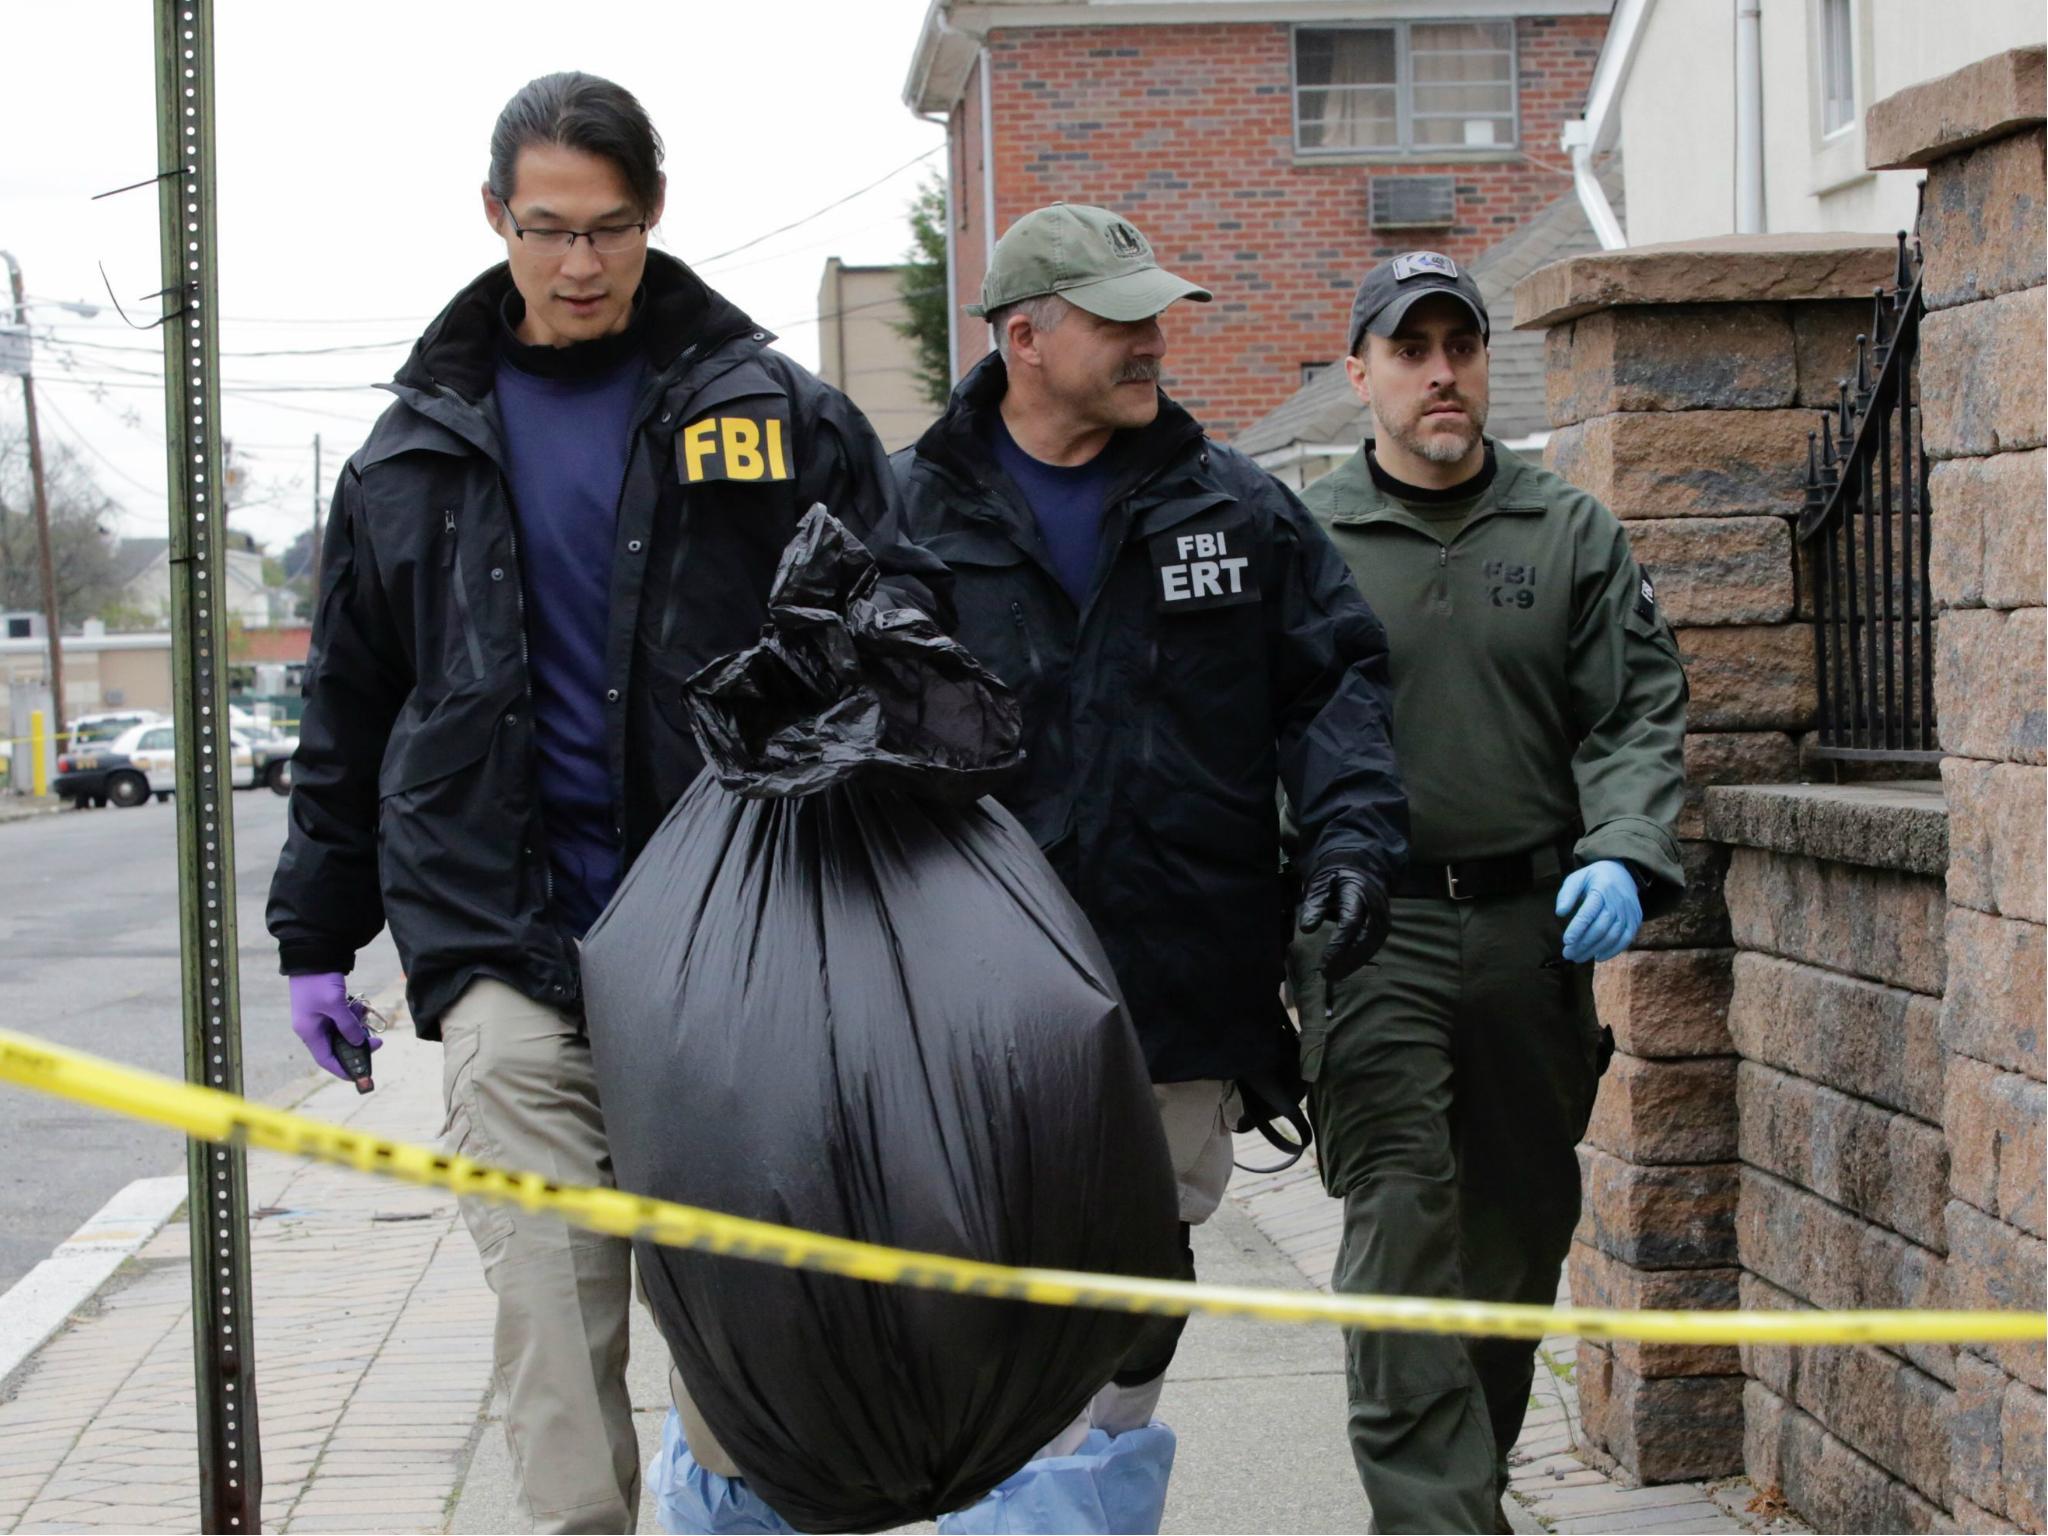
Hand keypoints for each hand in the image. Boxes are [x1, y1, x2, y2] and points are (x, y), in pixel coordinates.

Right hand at [289, 972, 381, 1080]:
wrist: (313, 954)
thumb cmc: (319, 981)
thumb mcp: (335, 1005)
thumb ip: (348, 1026)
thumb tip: (359, 1043)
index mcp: (308, 1032)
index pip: (326, 1059)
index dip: (343, 1069)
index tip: (361, 1076)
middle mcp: (312, 1028)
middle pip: (337, 1047)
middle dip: (357, 1045)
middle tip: (377, 1042)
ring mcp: (318, 1017)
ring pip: (342, 1032)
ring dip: (356, 1027)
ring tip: (365, 1014)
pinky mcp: (326, 1007)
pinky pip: (343, 1019)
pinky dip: (353, 1016)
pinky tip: (360, 1006)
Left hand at [1296, 863, 1391, 982]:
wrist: (1361, 866)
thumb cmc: (1336, 876)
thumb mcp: (1321, 882)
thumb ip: (1315, 903)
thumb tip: (1306, 929)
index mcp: (1357, 891)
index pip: (1351, 921)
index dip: (1339, 943)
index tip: (1324, 961)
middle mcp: (1374, 905)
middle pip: (1365, 937)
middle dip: (1347, 958)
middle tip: (1328, 974)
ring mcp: (1382, 915)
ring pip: (1373, 944)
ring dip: (1355, 962)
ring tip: (1335, 975)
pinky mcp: (1384, 924)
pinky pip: (1375, 944)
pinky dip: (1361, 958)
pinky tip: (1347, 967)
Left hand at [1556, 861, 1643, 963]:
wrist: (1623, 874)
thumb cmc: (1594, 879)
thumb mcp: (1577, 878)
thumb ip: (1567, 894)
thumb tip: (1560, 913)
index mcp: (1602, 888)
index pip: (1589, 912)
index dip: (1578, 928)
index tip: (1566, 941)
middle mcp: (1618, 901)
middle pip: (1600, 928)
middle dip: (1583, 943)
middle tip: (1567, 954)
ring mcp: (1629, 912)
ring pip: (1612, 936)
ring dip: (1594, 950)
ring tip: (1578, 957)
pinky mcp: (1635, 921)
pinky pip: (1625, 940)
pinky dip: (1612, 951)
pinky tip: (1597, 957)